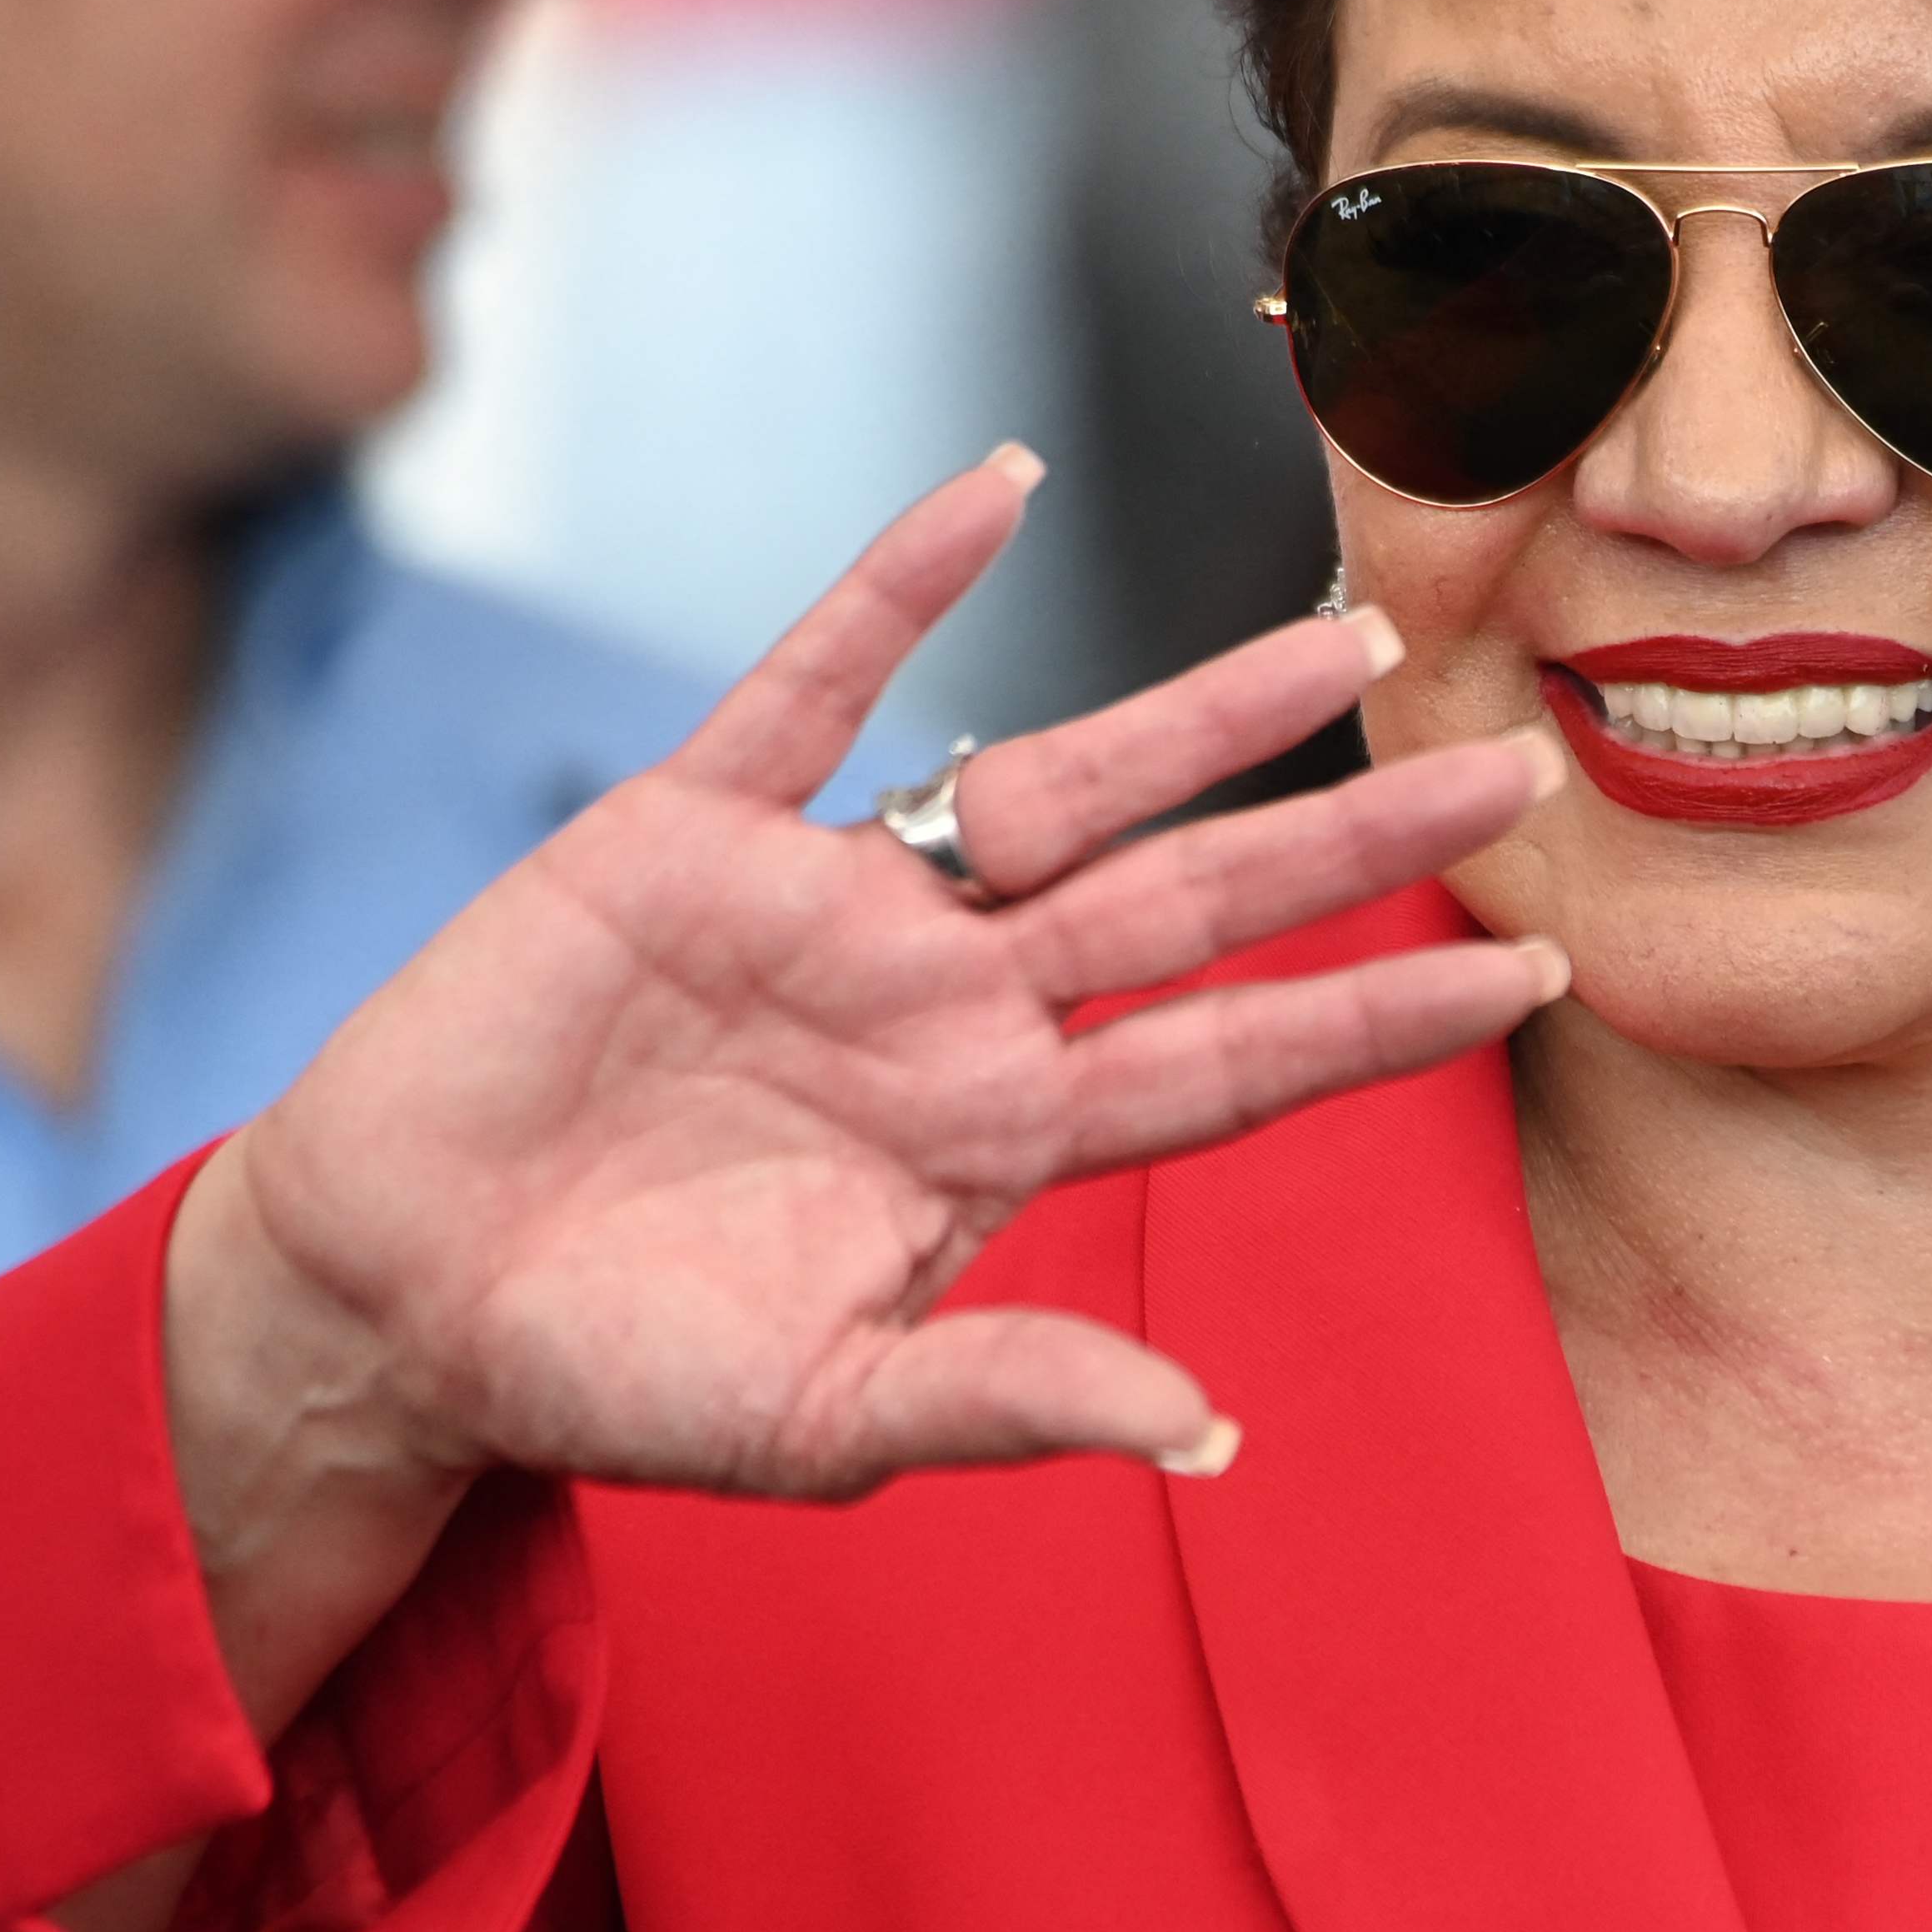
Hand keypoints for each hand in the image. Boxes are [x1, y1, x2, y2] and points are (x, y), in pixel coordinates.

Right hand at [157, 453, 1565, 1734]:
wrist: (393, 1304)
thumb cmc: (611, 1372)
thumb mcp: (823, 1420)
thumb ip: (1014, 1401)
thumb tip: (1216, 1440)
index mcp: (997, 1136)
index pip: (1237, 1060)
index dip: (1381, 1012)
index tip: (1537, 971)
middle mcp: (948, 1004)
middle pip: (1198, 901)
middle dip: (1355, 835)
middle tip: (1514, 765)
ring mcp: (828, 908)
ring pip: (1051, 778)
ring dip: (1200, 714)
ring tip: (1344, 631)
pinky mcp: (685, 836)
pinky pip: (808, 686)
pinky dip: (899, 586)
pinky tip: (1000, 491)